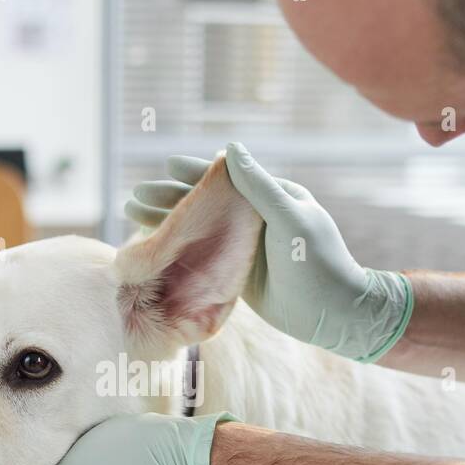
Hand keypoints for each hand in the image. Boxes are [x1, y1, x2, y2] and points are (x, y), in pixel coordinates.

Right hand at [125, 142, 412, 361]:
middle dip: (169, 199)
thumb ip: (259, 186)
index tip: (167, 164)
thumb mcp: (289, 219)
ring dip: (166, 223)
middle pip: (204, 204)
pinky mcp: (238, 273)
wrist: (333, 315)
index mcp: (272, 198)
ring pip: (198, 230)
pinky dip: (178, 250)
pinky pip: (202, 256)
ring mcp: (245, 247)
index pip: (227, 179)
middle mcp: (256, 219)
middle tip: (134, 196)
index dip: (195, 173)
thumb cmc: (318, 265)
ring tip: (132, 216)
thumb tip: (229, 149)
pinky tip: (155, 248)